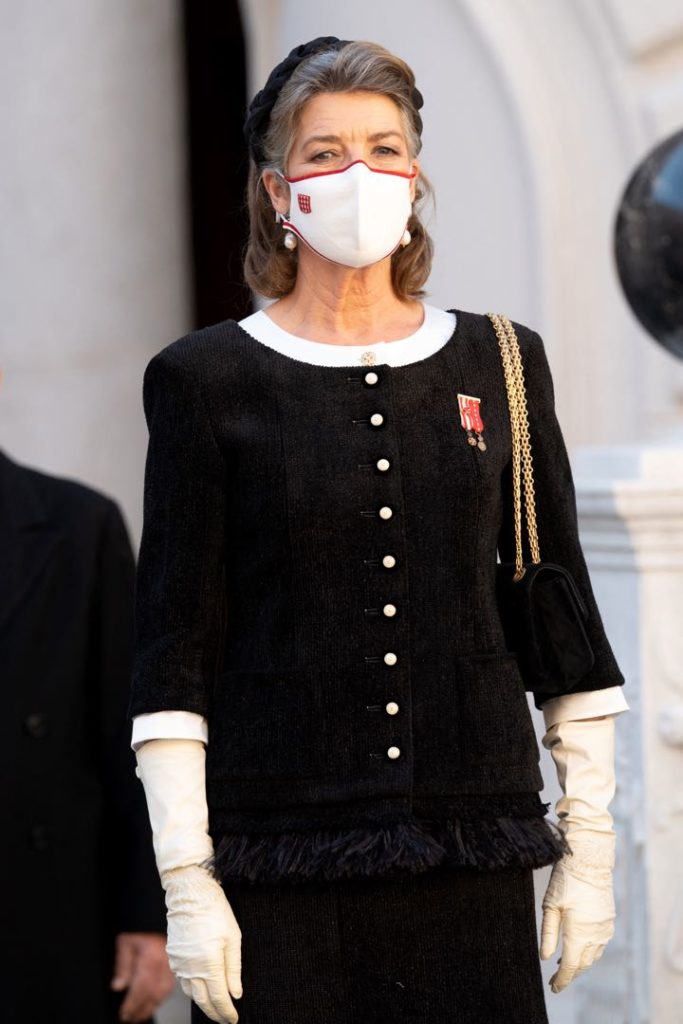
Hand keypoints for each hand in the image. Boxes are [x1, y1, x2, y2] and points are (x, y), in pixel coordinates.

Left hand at [111, 932, 175, 1021]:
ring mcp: (172, 967)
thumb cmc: (141, 931)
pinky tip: (150, 1005)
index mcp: (150, 958)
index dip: (132, 1003)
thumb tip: (118, 986)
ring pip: (161, 994)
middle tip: (128, 1018)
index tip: (123, 1013)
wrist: (159, 922)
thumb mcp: (125, 943)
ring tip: (137, 1017)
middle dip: (139, 1009)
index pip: (141, 987)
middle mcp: (163, 964)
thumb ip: (122, 965)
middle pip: (152, 994)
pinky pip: (168, 990)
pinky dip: (158, 1001)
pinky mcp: (176, 969)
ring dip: (149, 1008)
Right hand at [162, 863, 242, 1022]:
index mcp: (209, 964)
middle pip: (203, 1001)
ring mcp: (179, 963)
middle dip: (215, 1013)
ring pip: (191, 992)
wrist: (190, 893)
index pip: (218, 998)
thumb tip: (235, 993)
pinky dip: (193, 988)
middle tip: (225, 1019)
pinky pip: (183, 980)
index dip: (227, 1012)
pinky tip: (200, 986)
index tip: (233, 1019)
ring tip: (214, 1006)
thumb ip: (234, 968)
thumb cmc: (214, 910)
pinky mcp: (172, 957)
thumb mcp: (233, 937)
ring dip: (203, 1002)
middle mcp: (191, 968)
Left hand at [540, 833, 614, 992]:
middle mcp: (595, 935)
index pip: (570, 966)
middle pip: (582, 964)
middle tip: (555, 980)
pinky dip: (588, 952)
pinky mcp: (608, 921)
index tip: (553, 987)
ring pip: (592, 956)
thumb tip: (545, 957)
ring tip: (563, 966)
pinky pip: (599, 945)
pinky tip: (578, 948)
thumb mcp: (550, 906)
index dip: (561, 980)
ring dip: (579, 963)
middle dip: (569, 974)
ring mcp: (604, 929)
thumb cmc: (566, 881)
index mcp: (579, 933)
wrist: (590, 861)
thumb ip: (548, 933)